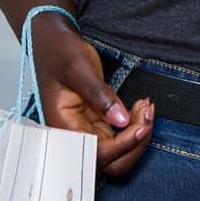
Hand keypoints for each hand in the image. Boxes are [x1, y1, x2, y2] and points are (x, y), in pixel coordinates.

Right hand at [29, 17, 152, 178]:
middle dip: (135, 143)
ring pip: (117, 152)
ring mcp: (85, 130)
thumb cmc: (59, 50)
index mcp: (61, 126)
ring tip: (146, 106)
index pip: (96, 153)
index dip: (123, 145)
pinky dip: (134, 126)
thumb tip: (121, 121)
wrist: (51, 39)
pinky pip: (118, 136)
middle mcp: (72, 135)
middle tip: (148, 112)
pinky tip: (140, 106)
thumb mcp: (79, 66)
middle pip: (110, 162)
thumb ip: (100, 95)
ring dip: (138, 134)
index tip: (143, 125)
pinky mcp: (94, 123)